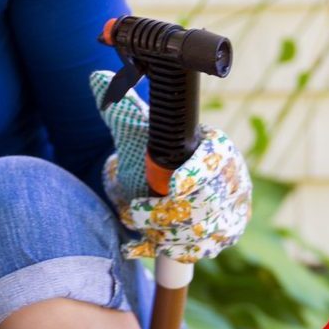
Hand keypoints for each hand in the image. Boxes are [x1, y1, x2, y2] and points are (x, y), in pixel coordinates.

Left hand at [88, 70, 251, 263]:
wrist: (174, 189)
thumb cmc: (159, 155)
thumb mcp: (142, 134)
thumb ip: (122, 111)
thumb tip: (96, 77)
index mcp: (216, 150)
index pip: (214, 161)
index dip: (196, 175)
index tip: (172, 187)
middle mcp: (231, 183)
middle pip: (203, 205)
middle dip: (163, 212)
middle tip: (136, 209)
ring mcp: (229, 213)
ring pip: (197, 232)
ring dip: (160, 230)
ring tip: (137, 218)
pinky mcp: (221, 238)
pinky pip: (194, 251)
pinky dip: (164, 248)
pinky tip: (140, 245)